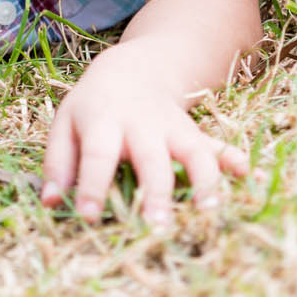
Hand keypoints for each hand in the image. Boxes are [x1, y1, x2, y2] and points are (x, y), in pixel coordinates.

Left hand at [41, 42, 246, 225]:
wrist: (131, 69)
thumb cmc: (92, 108)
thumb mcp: (65, 125)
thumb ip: (58, 163)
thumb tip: (52, 203)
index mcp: (102, 121)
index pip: (97, 154)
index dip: (92, 185)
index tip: (88, 216)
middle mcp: (140, 125)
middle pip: (151, 157)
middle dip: (154, 192)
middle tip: (155, 227)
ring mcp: (171, 128)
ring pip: (192, 151)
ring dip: (203, 180)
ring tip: (207, 213)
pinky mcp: (192, 133)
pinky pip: (215, 145)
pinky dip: (231, 158)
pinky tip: (245, 174)